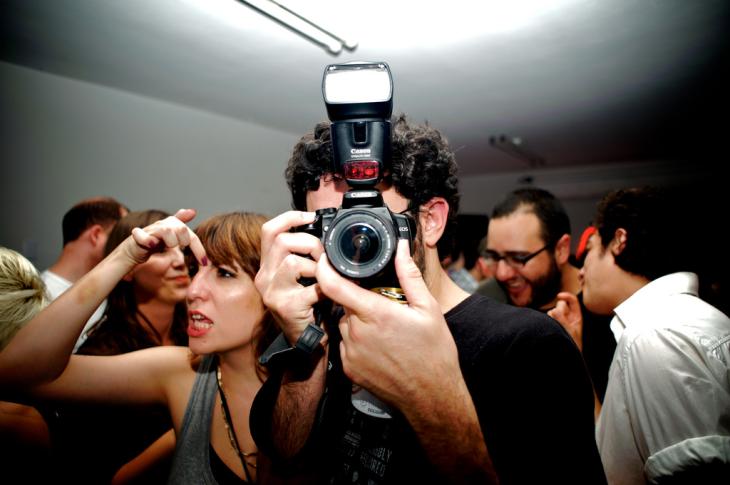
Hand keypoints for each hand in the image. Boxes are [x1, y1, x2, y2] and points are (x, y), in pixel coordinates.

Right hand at [117, 208, 205, 266]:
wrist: (134, 248)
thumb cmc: (154, 241)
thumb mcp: (171, 235)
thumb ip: (183, 226)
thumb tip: (193, 211)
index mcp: (172, 225)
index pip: (191, 236)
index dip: (199, 249)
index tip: (204, 263)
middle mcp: (162, 225)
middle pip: (181, 228)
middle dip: (185, 240)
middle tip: (180, 247)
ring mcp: (149, 231)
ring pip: (165, 230)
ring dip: (171, 240)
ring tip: (169, 247)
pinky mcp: (137, 237)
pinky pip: (142, 236)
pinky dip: (148, 240)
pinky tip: (152, 244)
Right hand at [255, 211, 326, 344]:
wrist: (307, 342)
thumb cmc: (308, 306)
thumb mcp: (300, 277)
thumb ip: (303, 255)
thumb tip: (321, 230)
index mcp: (268, 266)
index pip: (269, 230)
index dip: (290, 217)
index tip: (310, 216)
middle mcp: (264, 277)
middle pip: (282, 241)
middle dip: (310, 243)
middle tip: (324, 257)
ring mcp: (272, 292)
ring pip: (292, 261)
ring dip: (316, 267)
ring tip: (324, 279)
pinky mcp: (286, 306)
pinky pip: (311, 286)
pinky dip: (325, 288)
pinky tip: (327, 296)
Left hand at [316, 239, 460, 408]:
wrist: (431, 397)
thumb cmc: (434, 354)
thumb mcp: (428, 309)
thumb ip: (409, 275)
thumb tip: (399, 248)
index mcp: (376, 314)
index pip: (334, 285)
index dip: (324, 268)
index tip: (324, 259)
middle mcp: (358, 333)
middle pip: (344, 304)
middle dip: (359, 301)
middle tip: (383, 307)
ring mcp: (351, 353)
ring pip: (344, 324)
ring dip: (357, 322)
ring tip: (384, 331)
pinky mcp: (349, 369)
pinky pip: (346, 345)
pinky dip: (357, 342)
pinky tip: (379, 347)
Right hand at [548, 291, 583, 351]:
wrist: (564, 357)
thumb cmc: (571, 344)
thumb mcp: (569, 329)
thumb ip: (561, 317)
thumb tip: (553, 310)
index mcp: (576, 317)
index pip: (572, 301)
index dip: (566, 296)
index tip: (559, 296)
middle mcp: (567, 317)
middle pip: (561, 304)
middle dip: (559, 310)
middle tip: (561, 322)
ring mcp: (558, 321)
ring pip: (552, 311)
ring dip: (553, 317)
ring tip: (556, 329)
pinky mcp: (550, 324)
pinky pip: (546, 317)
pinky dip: (548, 320)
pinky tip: (550, 328)